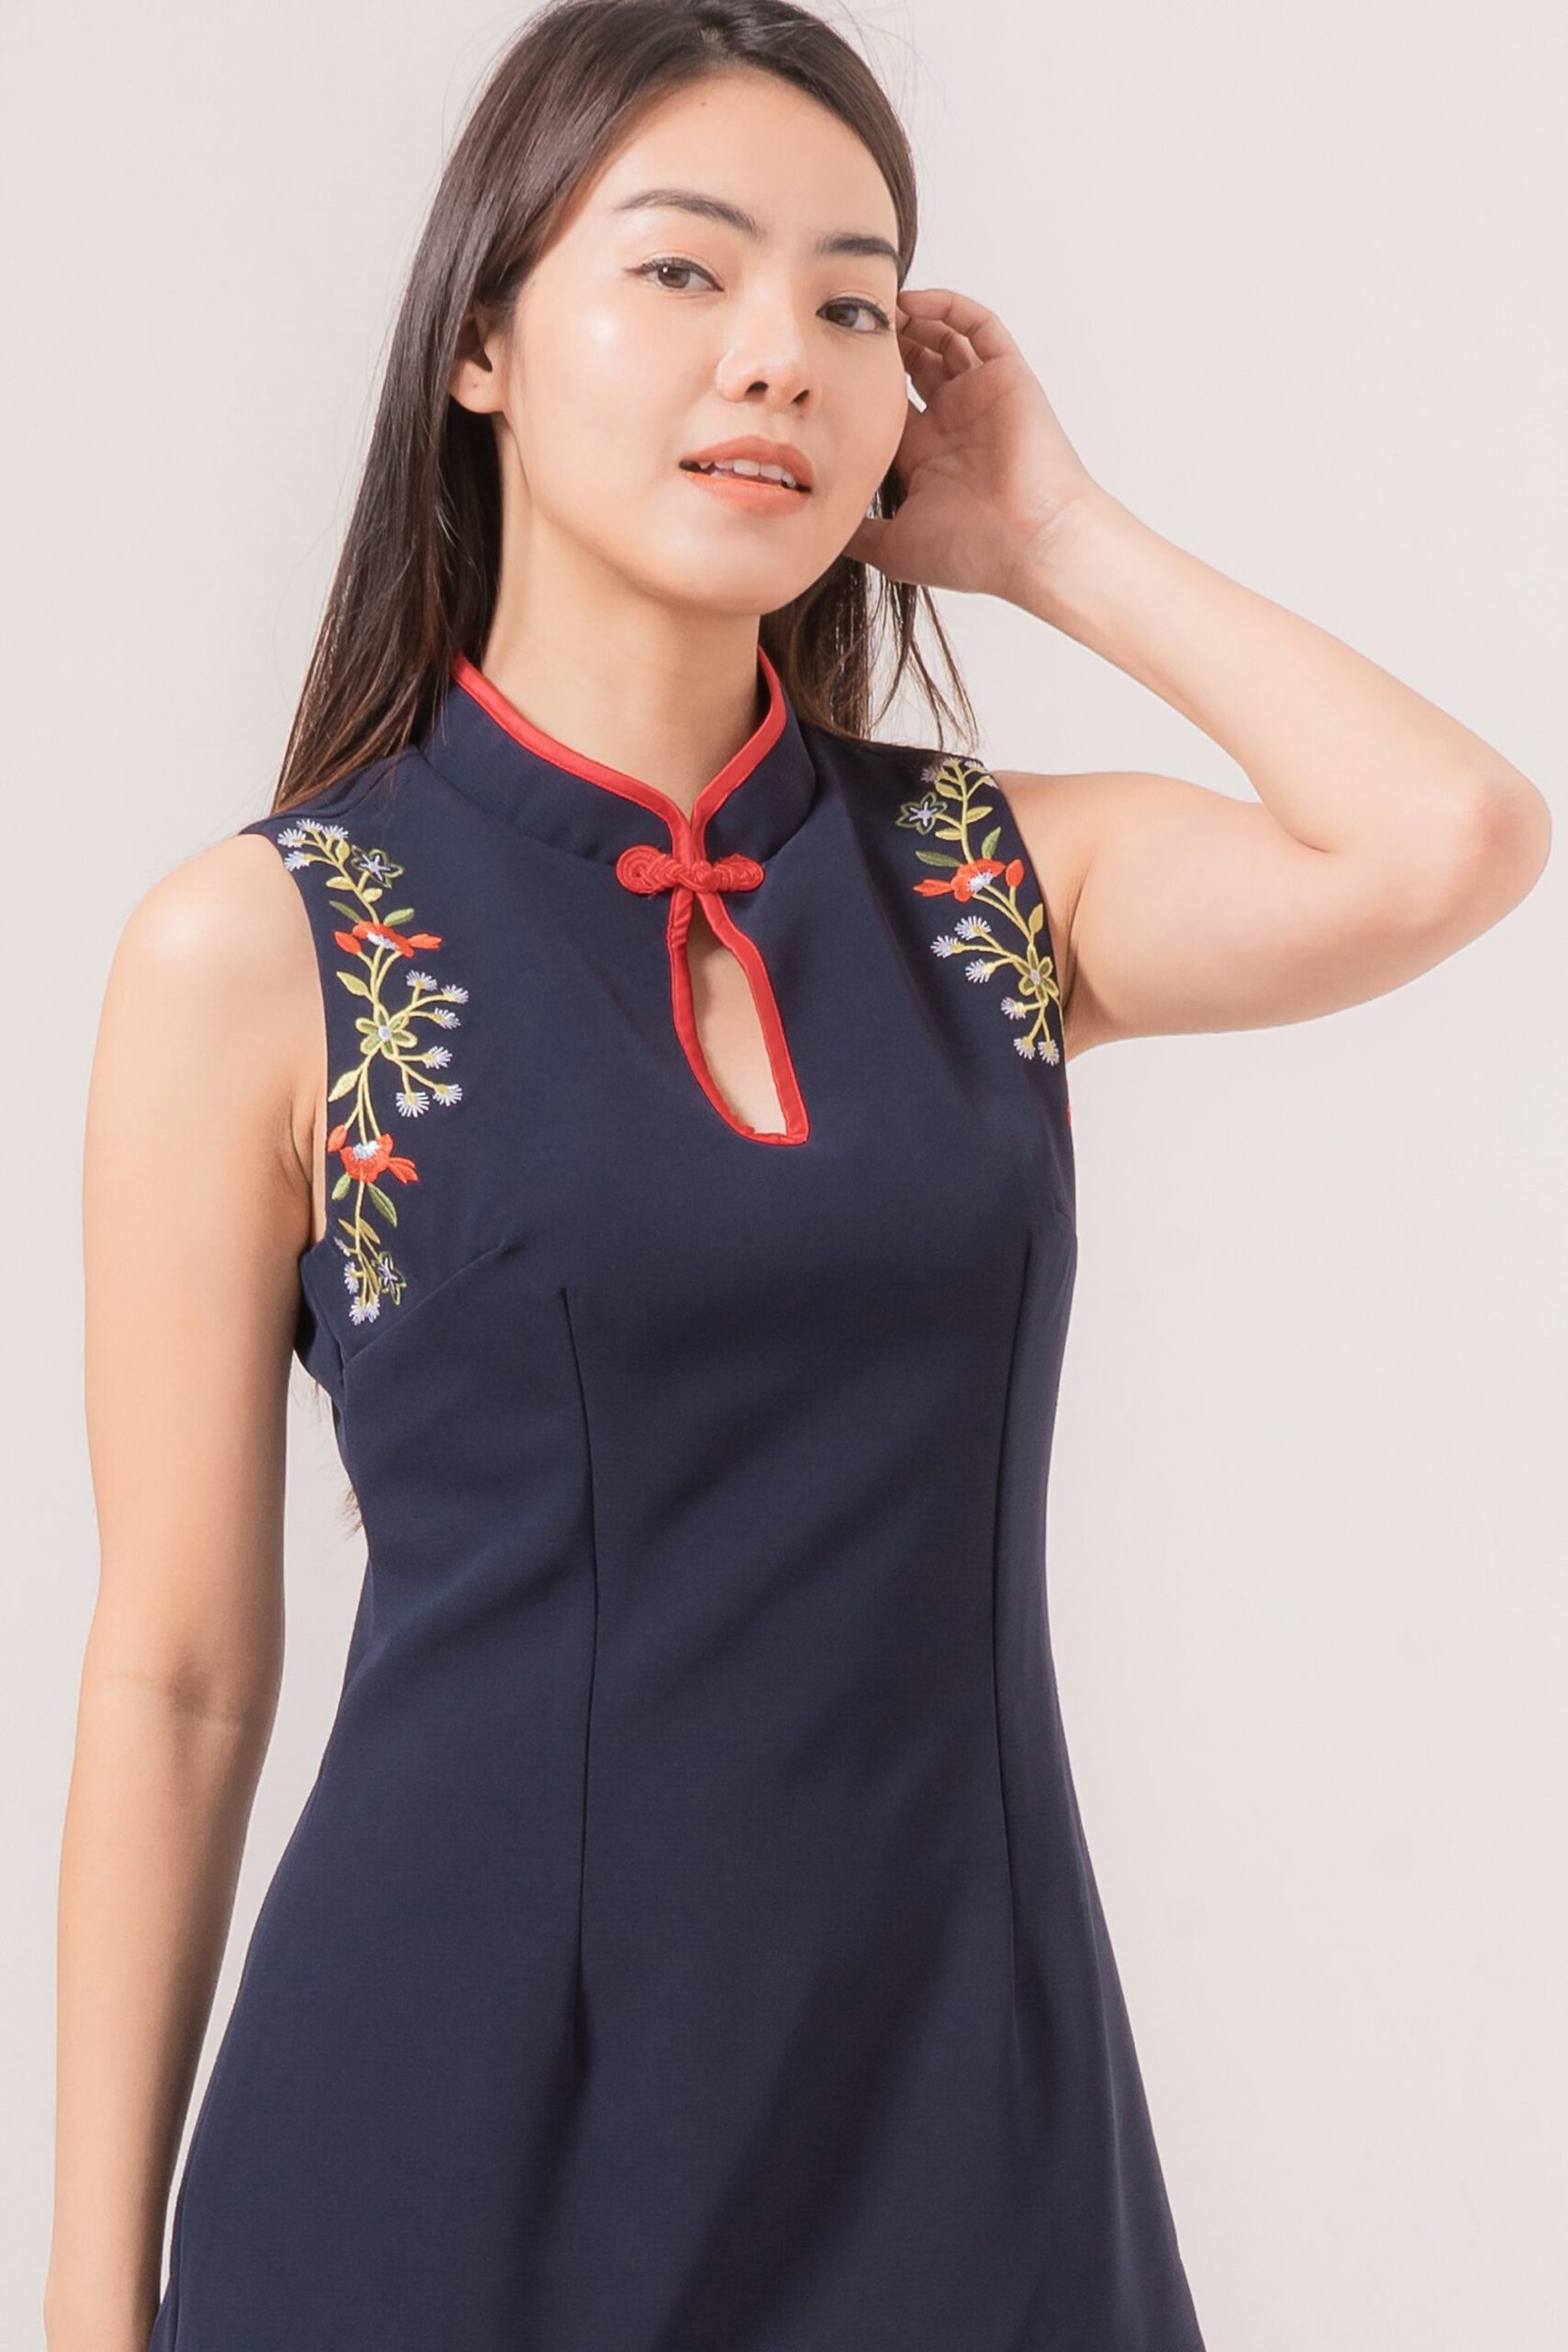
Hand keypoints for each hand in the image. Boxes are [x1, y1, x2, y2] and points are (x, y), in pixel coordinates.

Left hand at [843, 286, 1099, 604]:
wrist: (1031, 544)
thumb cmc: (971, 551)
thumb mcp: (894, 545)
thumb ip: (856, 531)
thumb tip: (813, 527)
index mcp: (924, 455)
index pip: (884, 403)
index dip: (856, 381)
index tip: (822, 366)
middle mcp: (952, 421)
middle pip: (912, 364)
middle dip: (881, 344)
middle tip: (843, 324)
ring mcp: (980, 396)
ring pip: (942, 338)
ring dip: (911, 319)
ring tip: (873, 307)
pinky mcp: (1007, 377)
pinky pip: (979, 326)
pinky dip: (948, 306)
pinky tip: (913, 302)